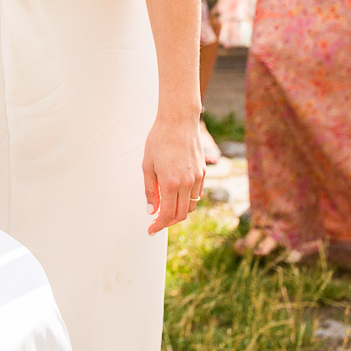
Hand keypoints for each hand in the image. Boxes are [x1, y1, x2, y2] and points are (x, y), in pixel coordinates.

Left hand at [142, 111, 204, 233]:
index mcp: (171, 183)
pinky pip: (197, 194)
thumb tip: (151, 210)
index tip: (151, 230)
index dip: (159, 225)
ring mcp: (197, 178)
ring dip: (179, 212)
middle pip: (181, 214)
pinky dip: (187, 200)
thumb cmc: (159, 140)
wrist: (179, 121)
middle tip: (157, 221)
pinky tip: (177, 195)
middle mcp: (187, 183)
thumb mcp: (147, 165)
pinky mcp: (203, 172)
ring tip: (166, 208)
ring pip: (191, 206)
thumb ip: (150, 190)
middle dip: (168, 222)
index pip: (167, 214)